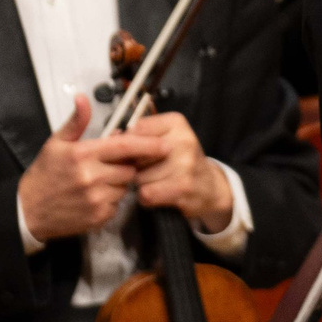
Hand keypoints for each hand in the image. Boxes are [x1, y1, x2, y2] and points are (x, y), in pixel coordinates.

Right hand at [18, 94, 137, 240]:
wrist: (28, 211)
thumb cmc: (43, 176)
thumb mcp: (55, 144)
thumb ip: (76, 122)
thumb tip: (83, 99)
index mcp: (82, 154)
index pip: (124, 146)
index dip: (147, 145)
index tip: (163, 144)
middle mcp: (91, 177)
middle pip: (129, 168)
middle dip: (125, 166)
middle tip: (108, 166)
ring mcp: (96, 199)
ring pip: (125, 187)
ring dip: (118, 183)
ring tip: (97, 182)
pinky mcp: (98, 217)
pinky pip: (117, 204)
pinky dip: (111, 200)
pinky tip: (94, 196)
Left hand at [110, 110, 234, 232]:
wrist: (210, 186)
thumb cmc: (181, 161)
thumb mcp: (166, 138)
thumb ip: (140, 135)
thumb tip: (111, 137)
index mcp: (176, 122)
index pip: (135, 130)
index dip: (128, 145)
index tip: (134, 152)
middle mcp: (183, 140)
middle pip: (135, 156)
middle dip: (135, 166)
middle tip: (150, 169)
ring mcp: (185, 164)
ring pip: (139, 177)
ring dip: (141, 184)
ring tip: (157, 182)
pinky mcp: (183, 187)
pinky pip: (147, 193)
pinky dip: (147, 198)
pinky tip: (158, 193)